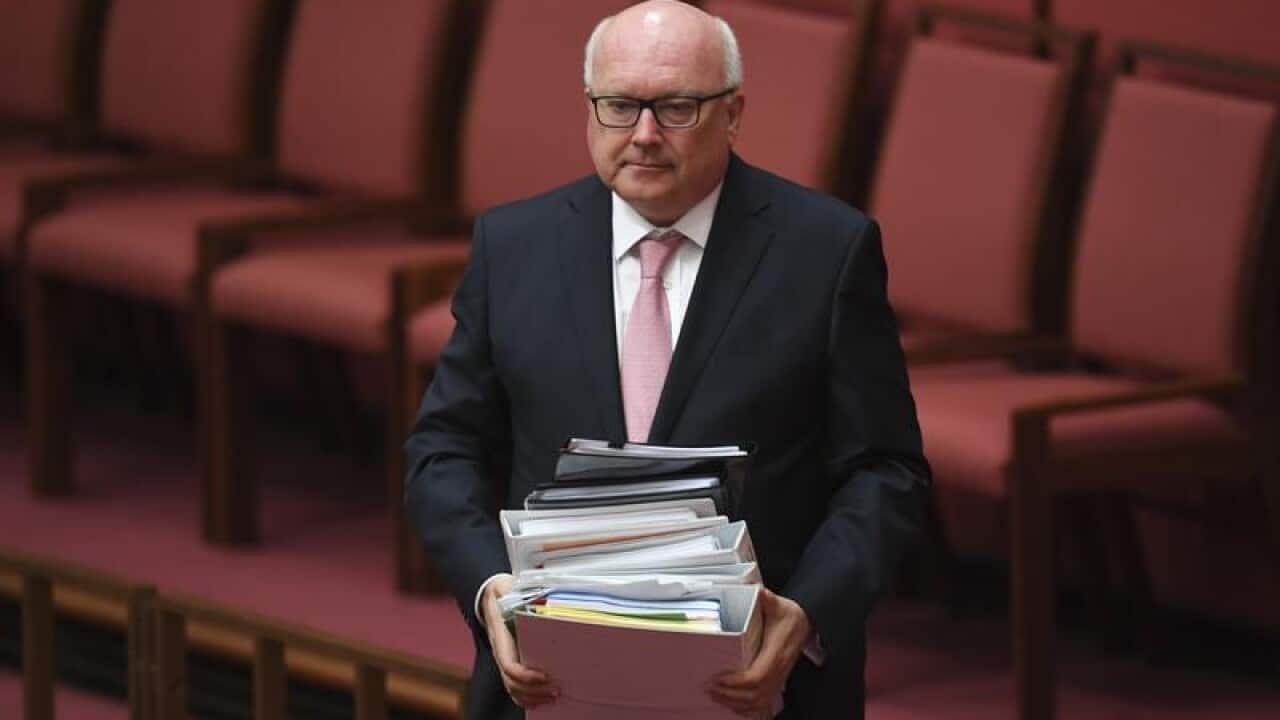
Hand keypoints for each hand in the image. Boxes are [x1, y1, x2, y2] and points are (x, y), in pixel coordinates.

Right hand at [481, 573, 558, 708]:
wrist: (490, 594)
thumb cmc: (502, 591)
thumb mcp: (506, 586)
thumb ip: (514, 588)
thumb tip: (529, 589)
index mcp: (500, 638)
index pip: (510, 666)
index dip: (527, 676)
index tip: (546, 676)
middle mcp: (501, 652)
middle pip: (512, 683)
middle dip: (534, 691)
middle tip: (557, 690)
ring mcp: (504, 658)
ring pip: (512, 688)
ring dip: (532, 697)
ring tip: (554, 697)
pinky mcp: (511, 660)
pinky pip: (514, 687)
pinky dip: (527, 697)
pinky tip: (542, 699)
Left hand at [710, 588, 811, 717]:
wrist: (807, 624)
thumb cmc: (791, 617)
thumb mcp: (781, 606)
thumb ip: (769, 600)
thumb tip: (760, 592)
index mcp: (776, 654)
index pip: (756, 676)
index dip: (736, 682)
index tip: (718, 678)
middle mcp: (778, 671)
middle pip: (753, 694)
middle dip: (729, 694)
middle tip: (709, 687)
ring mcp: (778, 680)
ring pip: (757, 702)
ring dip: (734, 703)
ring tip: (715, 695)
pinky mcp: (776, 683)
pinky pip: (762, 704)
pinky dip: (745, 708)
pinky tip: (731, 705)